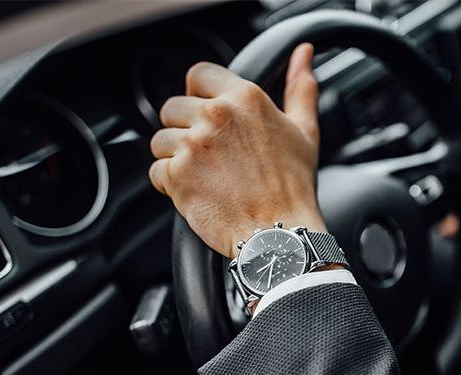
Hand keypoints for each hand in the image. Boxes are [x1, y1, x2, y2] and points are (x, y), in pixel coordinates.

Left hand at [149, 43, 324, 258]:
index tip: (207, 115)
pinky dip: (170, 185)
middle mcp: (216, 115)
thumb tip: (303, 55)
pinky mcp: (177, 174)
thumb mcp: (304, 131)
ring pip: (160, 140)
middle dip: (185, 130)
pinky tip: (198, 193)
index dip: (198, 95)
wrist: (279, 232)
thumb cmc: (294, 187)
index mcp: (244, 98)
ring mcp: (193, 144)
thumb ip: (299, 88)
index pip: (198, 74)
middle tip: (211, 156)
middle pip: (172, 108)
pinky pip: (156, 171)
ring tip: (205, 177)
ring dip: (175, 158)